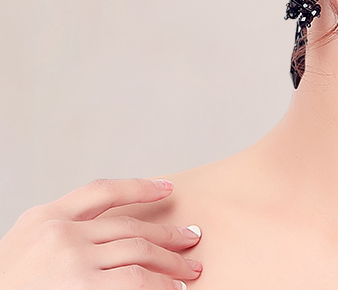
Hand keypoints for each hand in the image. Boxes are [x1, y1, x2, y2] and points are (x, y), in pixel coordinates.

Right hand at [0, 178, 201, 288]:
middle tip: (191, 239)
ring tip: (190, 271)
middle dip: (166, 234)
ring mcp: (72, 263)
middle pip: (130, 227)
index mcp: (44, 217)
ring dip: (170, 263)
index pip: (102, 191)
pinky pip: (134, 283)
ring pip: (138, 254)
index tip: (168, 188)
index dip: (140, 187)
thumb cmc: (7, 284)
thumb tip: (117, 237)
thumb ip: (63, 234)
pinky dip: (158, 286)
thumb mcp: (24, 247)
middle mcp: (61, 235)